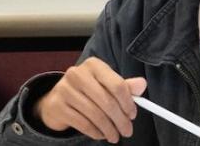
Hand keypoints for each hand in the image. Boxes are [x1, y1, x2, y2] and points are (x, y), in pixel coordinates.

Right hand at [33, 57, 147, 141]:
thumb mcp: (106, 85)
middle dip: (120, 120)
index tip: (132, 115)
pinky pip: (83, 124)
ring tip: (115, 136)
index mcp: (93, 65)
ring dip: (109, 129)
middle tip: (127, 131)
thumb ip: (124, 86)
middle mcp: (77, 74)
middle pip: (107, 101)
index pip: (117, 85)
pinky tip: (101, 134)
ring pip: (96, 115)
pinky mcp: (58, 106)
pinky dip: (96, 132)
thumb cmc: (87, 91)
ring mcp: (65, 89)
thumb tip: (142, 84)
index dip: (128, 103)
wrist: (57, 99)